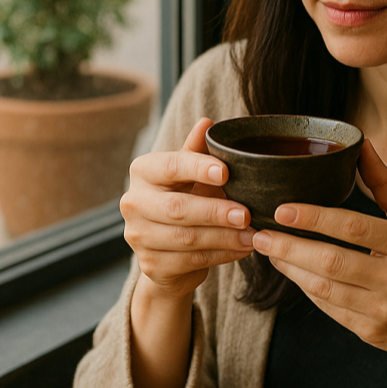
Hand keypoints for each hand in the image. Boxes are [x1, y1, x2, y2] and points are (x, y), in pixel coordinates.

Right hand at [120, 117, 255, 300]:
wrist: (168, 246)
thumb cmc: (185, 196)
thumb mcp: (190, 172)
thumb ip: (198, 150)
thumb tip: (207, 122)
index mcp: (143, 171)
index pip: (171, 166)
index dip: (199, 168)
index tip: (226, 172)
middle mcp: (133, 203)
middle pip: (177, 208)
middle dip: (216, 211)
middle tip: (247, 213)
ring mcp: (138, 237)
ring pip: (186, 238)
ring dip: (225, 237)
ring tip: (253, 235)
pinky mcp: (151, 265)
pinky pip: (191, 261)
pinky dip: (222, 255)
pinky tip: (243, 248)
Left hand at [251, 140, 386, 387]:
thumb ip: (384, 182)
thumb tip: (361, 143)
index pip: (354, 226)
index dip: (315, 218)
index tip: (282, 209)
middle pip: (333, 260)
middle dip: (290, 246)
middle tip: (260, 233)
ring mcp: (385, 308)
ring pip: (326, 288)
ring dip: (291, 269)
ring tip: (268, 250)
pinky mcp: (373, 332)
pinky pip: (331, 309)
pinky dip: (306, 290)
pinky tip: (291, 272)